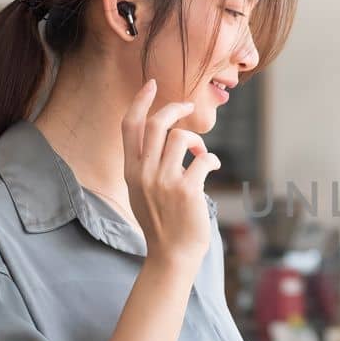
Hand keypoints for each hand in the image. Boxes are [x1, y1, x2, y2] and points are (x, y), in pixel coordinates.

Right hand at [120, 79, 219, 265]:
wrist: (172, 256)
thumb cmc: (162, 224)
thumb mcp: (141, 192)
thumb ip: (146, 166)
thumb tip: (165, 139)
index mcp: (131, 171)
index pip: (129, 126)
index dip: (140, 101)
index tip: (151, 84)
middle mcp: (144, 173)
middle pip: (156, 123)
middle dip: (174, 109)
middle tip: (187, 107)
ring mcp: (164, 181)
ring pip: (182, 137)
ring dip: (197, 141)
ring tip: (200, 155)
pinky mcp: (187, 190)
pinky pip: (203, 159)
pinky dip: (210, 159)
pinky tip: (210, 167)